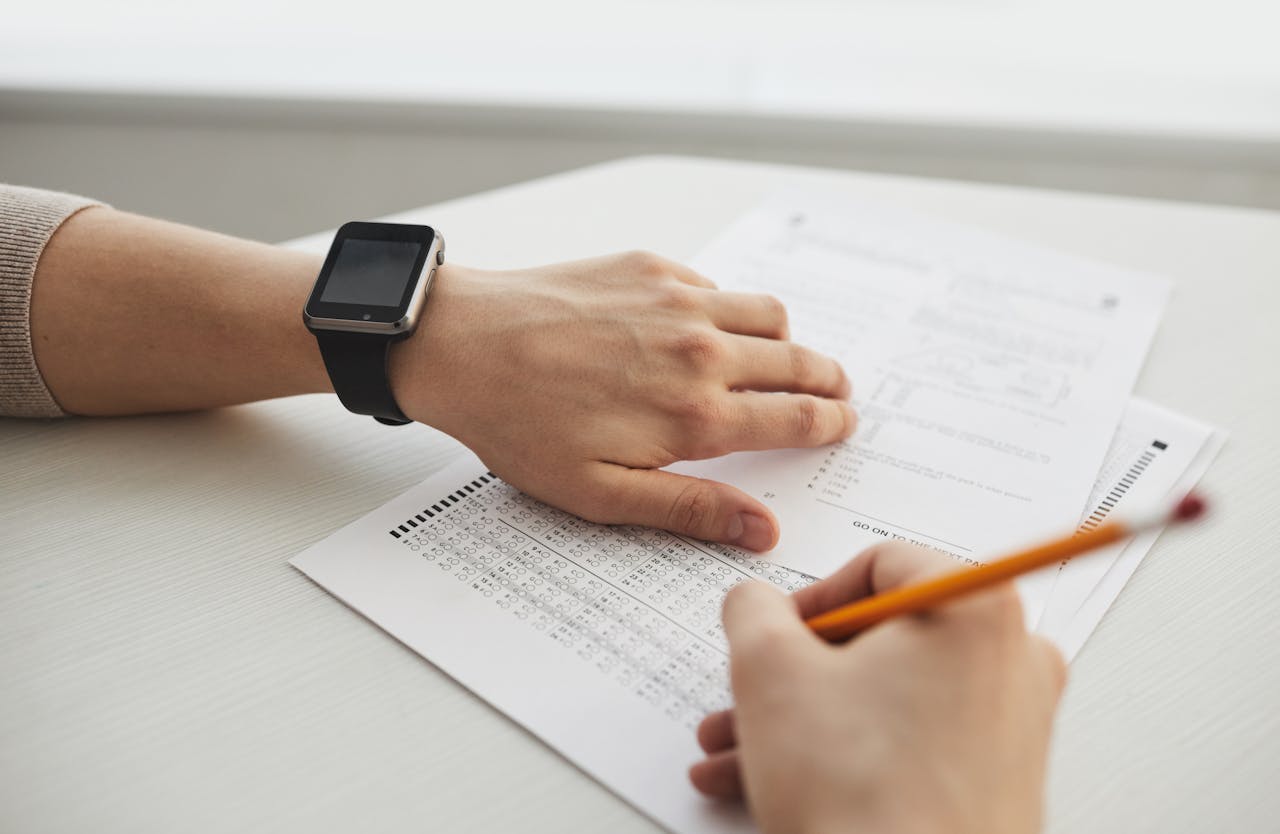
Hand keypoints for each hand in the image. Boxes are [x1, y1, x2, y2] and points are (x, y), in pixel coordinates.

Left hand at [388, 251, 853, 549]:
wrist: (460, 345)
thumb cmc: (520, 426)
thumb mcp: (602, 494)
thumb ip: (691, 509)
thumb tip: (764, 530)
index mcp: (696, 415)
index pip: (796, 418)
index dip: (829, 423)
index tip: (843, 423)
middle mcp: (702, 350)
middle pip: (797, 361)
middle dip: (827, 379)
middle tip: (837, 390)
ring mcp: (678, 300)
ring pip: (769, 312)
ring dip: (790, 338)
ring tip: (787, 356)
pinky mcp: (649, 267)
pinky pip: (716, 285)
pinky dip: (731, 307)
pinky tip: (711, 327)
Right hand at [690, 543, 1066, 833]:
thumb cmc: (862, 794)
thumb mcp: (770, 671)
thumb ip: (752, 610)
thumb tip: (755, 602)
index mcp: (975, 607)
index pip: (883, 564)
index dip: (812, 597)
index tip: (775, 631)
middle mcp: (1011, 660)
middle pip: (883, 639)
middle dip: (796, 672)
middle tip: (749, 695)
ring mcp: (1013, 727)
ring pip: (886, 698)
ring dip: (803, 718)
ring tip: (737, 751)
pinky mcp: (998, 784)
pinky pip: (909, 744)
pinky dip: (845, 753)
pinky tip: (772, 781)